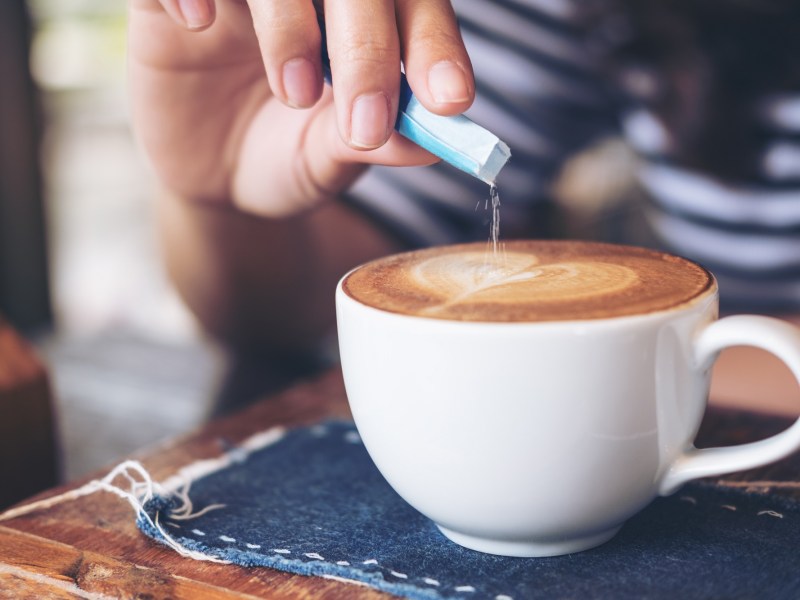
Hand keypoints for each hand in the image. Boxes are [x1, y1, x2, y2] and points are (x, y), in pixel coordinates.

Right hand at [128, 0, 473, 216]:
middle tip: (366, 118)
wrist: (209, 177)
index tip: (449, 100)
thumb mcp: (329, 160)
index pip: (415, 3)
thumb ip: (377, 143)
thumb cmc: (282, 159)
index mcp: (365, 22)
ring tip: (294, 92)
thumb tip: (433, 142)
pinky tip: (200, 23)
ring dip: (289, 21)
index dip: (436, 44)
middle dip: (368, 43)